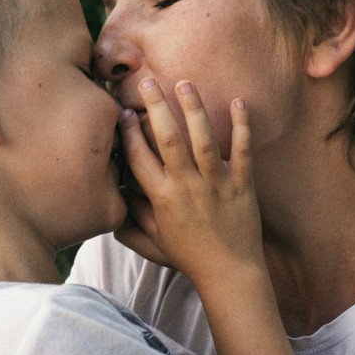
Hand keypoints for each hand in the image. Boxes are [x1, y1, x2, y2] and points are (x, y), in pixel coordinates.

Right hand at [119, 78, 263, 284]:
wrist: (230, 274)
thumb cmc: (190, 257)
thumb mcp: (154, 241)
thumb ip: (132, 218)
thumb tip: (112, 200)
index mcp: (163, 199)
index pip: (140, 159)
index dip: (130, 133)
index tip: (124, 111)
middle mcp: (188, 188)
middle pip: (169, 140)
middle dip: (157, 108)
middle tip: (148, 80)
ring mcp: (216, 185)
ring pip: (203, 141)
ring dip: (194, 110)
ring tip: (185, 84)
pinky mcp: (243, 186)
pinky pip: (243, 152)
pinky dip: (242, 127)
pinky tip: (239, 101)